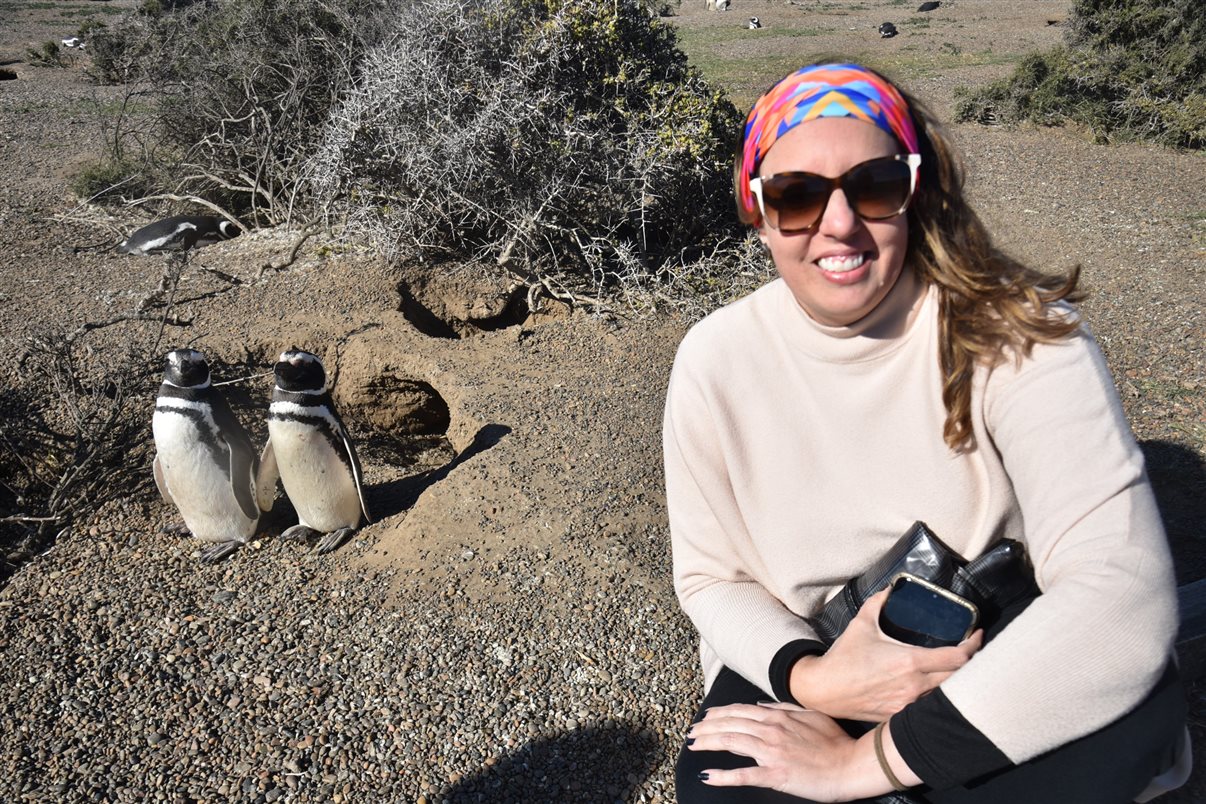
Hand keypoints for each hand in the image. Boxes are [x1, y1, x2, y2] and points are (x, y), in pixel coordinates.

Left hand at [686, 702, 881, 801]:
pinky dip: (723, 775)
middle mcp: (771, 730)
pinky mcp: (776, 774)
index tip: (706, 717)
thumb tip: (760, 705)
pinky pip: (744, 774)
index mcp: (778, 716)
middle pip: (730, 724)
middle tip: (691, 733)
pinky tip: (708, 775)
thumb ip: (783, 707)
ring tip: (693, 746)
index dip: (719, 713)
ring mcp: (772, 752)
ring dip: (708, 743)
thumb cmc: (835, 741)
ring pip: (731, 742)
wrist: (851, 764)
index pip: (740, 711)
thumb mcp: (810, 714)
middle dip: (707, 728)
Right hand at [792, 588, 981, 720]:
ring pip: (946, 694)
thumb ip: (879, 602)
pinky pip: (928, 707)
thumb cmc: (843, 657)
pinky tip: (934, 685)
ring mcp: (909, 705)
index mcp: (910, 662)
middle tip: (969, 649)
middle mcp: (915, 686)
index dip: (974, 646)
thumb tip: (890, 587)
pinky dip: (936, 695)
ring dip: (954, 681)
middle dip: (970, 663)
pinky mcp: (900, 716)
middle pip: (960, 678)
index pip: (958, 658)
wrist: (823, 689)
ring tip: (954, 666)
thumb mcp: (861, 624)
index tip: (977, 634)